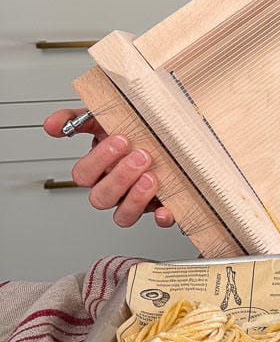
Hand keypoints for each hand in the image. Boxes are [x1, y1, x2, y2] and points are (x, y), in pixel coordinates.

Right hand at [43, 109, 174, 228]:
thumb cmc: (131, 131)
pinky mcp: (159, 208)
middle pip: (101, 197)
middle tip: (140, 156)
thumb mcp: (103, 119)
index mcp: (97, 171)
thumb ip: (75, 119)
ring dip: (136, 198)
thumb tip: (52, 124)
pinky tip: (166, 209)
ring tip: (151, 177)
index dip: (99, 160)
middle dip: (120, 177)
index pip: (84, 175)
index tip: (120, 140)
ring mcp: (134, 202)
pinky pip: (158, 222)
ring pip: (123, 216)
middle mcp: (113, 189)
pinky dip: (162, 217)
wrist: (166, 135)